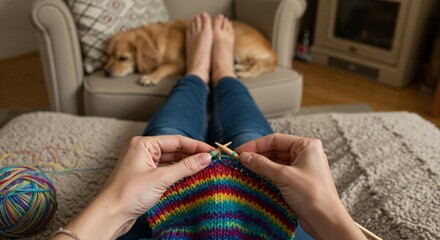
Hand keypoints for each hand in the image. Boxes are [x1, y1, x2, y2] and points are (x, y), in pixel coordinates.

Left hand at [56, 135, 212, 239]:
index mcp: (143, 144)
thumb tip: (206, 158)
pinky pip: (165, 170)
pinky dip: (177, 172)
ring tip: (204, 167)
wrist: (110, 214)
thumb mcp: (161, 178)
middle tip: (211, 160)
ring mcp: (143, 163)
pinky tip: (190, 176)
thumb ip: (186, 167)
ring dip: (185, 164)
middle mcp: (142, 150)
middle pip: (173, 149)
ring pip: (170, 160)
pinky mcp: (144, 176)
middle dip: (192, 154)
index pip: (176, 140)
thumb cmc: (129, 194)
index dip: (196, 145)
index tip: (212, 151)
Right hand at [236, 133, 365, 239]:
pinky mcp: (297, 180)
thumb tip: (244, 156)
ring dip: (260, 165)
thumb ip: (262, 164)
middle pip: (274, 149)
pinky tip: (254, 177)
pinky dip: (266, 174)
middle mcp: (305, 153)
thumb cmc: (313, 195)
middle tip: (239, 161)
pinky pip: (278, 172)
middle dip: (257, 155)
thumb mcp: (284, 176)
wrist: (326, 221)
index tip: (239, 151)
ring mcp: (301, 167)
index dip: (255, 145)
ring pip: (275, 162)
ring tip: (244, 168)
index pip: (275, 139)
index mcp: (307, 146)